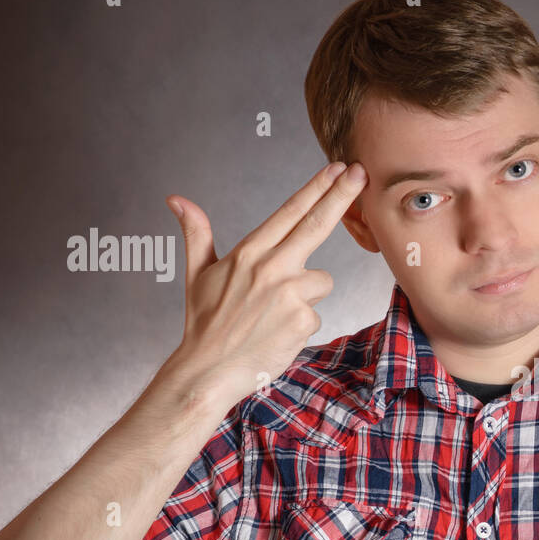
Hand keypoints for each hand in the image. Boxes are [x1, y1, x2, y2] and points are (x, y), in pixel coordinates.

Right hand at [163, 161, 365, 410]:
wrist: (209, 371)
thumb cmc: (204, 324)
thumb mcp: (197, 274)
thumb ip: (197, 234)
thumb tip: (176, 200)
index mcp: (249, 252)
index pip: (290, 212)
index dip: (317, 188)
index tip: (338, 168)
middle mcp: (271, 267)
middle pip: (317, 224)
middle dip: (341, 195)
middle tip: (362, 173)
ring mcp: (289, 293)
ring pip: (321, 280)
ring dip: (306, 294)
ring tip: (273, 313)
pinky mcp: (303, 319)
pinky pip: (316, 313)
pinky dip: (301, 322)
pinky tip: (278, 332)